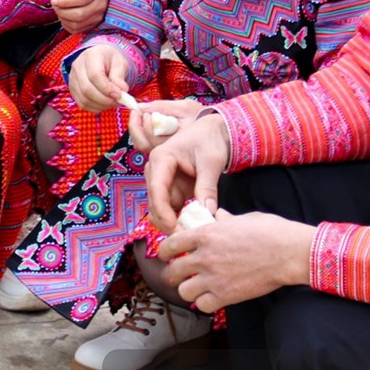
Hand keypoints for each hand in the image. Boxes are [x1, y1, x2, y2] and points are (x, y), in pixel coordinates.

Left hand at [50, 0, 112, 33]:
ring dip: (63, 19)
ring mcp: (99, 18)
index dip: (65, 2)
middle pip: (79, 14)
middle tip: (55, 6)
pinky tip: (64, 17)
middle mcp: (101, 5)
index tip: (54, 1)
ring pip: (77, 24)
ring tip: (59, 11)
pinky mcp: (94, 26)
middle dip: (62, 12)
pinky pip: (77, 30)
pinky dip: (66, 25)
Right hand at [66, 43, 130, 112]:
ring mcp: (72, 79)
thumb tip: (122, 90)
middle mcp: (77, 67)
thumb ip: (119, 76)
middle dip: (104, 99)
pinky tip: (105, 104)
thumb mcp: (120, 62)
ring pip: (84, 99)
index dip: (106, 88)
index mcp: (90, 56)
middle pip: (86, 89)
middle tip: (118, 101)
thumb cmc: (111, 60)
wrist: (100, 58)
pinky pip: (82, 104)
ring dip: (101, 105)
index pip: (94, 75)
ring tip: (113, 102)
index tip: (119, 94)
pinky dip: (95, 107)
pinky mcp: (73, 90)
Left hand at [127, 98, 202, 153]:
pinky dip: (140, 131)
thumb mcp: (185, 107)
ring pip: (141, 145)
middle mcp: (168, 151)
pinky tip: (144, 119)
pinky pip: (144, 142)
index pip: (152, 138)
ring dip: (136, 129)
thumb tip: (140, 107)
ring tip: (138, 114)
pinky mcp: (161, 147)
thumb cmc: (200, 116)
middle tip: (136, 111)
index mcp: (175, 143)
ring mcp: (164, 151)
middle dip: (134, 127)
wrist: (213, 128)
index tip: (143, 110)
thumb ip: (163, 107)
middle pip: (142, 144)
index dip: (144, 123)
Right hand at [144, 112, 231, 234]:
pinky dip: (179, 218)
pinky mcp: (171, 188)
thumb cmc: (210, 140)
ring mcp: (162, 180)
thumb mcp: (211, 162)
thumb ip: (207, 187)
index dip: (163, 211)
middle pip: (155, 202)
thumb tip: (207, 213)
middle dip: (167, 221)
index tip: (175, 228)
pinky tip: (191, 227)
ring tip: (190, 234)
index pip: (157, 189)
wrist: (214, 132)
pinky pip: (171, 208)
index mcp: (161, 158)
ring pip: (160, 208)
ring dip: (172, 222)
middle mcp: (156, 170)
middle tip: (185, 237)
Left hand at [157, 212, 314, 313]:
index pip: (170, 245)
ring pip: (184, 291)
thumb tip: (218, 215)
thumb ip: (225, 220)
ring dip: (188, 290)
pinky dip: (204, 303)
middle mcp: (204, 257)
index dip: (164, 252)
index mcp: (205, 235)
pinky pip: (202, 305)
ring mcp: (214, 278)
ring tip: (195, 288)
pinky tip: (211, 298)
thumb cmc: (270, 232)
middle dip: (173, 274)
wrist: (288, 252)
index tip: (166, 255)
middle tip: (178, 275)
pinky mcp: (226, 295)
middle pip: (173, 271)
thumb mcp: (243, 218)